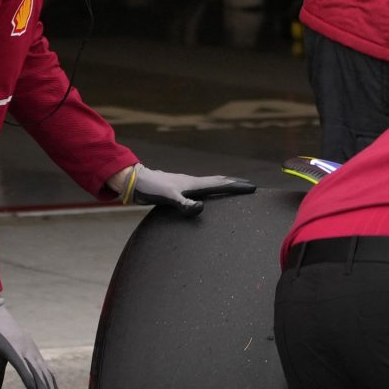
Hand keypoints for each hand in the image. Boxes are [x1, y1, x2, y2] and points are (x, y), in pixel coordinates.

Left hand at [109, 164, 256, 211]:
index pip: (221, 184)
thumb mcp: (168, 197)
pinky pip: (201, 189)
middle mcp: (193, 183)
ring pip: (211, 183)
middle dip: (235, 184)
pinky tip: (206, 194)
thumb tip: (202, 208)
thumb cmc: (151, 188)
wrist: (135, 181)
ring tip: (233, 187)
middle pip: (219, 181)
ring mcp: (186, 185)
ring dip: (224, 185)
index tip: (253, 187)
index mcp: (194, 184)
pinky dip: (211, 189)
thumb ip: (184, 204)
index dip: (237, 186)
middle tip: (249, 186)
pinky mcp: (180, 189)